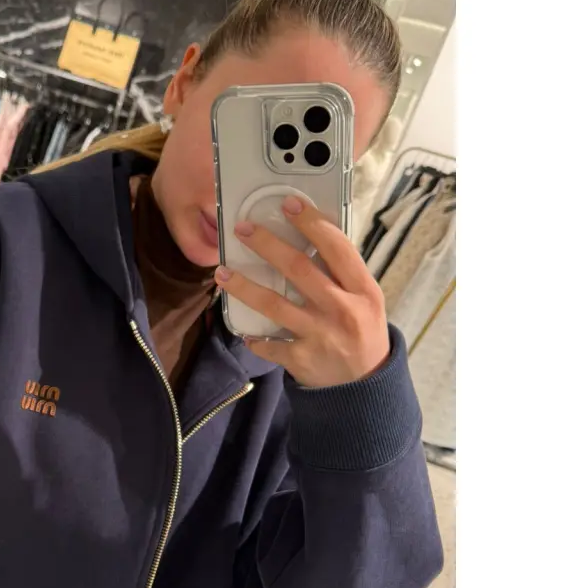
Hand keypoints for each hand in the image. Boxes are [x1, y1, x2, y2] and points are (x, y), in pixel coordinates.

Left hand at [214, 196, 389, 388]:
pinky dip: (254, 338)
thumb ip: (341, 273)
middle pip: (298, 270)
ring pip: (274, 304)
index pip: (337, 247)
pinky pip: (269, 344)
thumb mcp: (365, 299)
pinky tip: (243, 331)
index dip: (312, 223)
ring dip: (244, 287)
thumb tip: (308, 236)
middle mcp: (342, 309)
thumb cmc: (361, 330)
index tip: (289, 204)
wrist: (365, 384)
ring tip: (222, 273)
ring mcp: (320, 335)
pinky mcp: (301, 359)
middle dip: (267, 245)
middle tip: (243, 229)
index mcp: (362, 289)